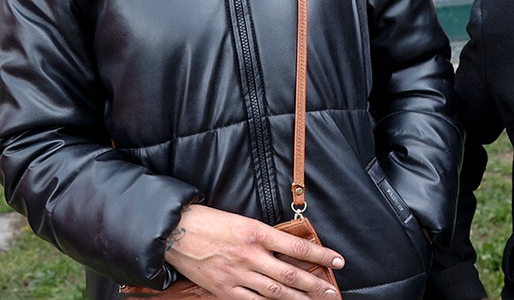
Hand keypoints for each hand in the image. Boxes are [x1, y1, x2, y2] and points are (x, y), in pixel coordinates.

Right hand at [163, 204, 344, 298]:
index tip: (337, 261)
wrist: (175, 231)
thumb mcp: (242, 221)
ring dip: (298, 299)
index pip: (297, 247)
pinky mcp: (223, 288)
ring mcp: (237, 274)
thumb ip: (265, 237)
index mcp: (256, 232)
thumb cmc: (210, 222)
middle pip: (290, 274)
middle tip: (332, 292)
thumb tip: (289, 250)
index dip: (320, 255)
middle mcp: (249, 254)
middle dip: (314, 285)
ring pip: (275, 291)